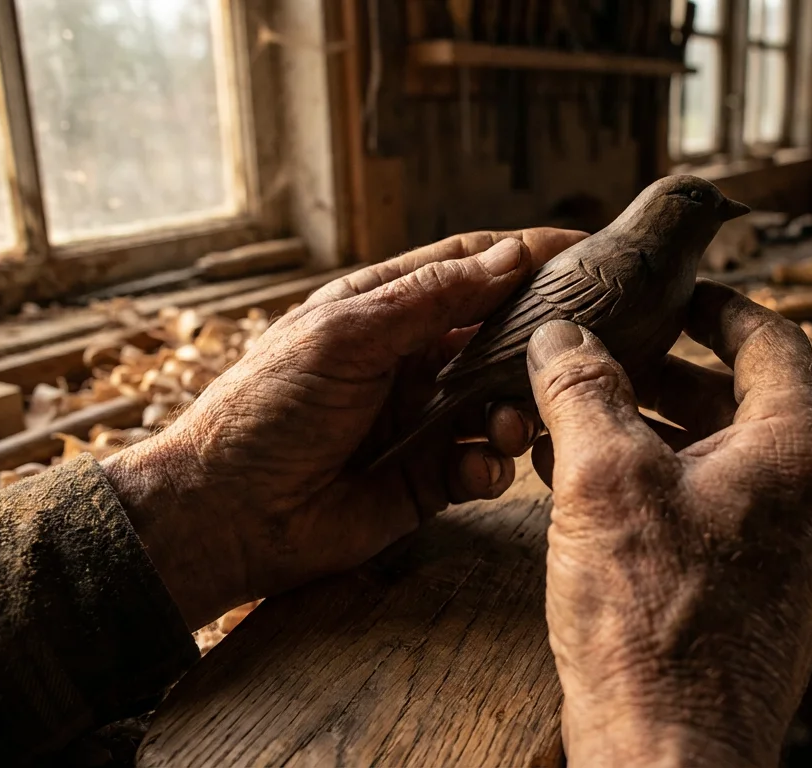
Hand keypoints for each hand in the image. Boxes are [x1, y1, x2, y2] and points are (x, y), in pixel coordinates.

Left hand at [103, 229, 583, 629]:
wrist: (224, 517)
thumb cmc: (267, 410)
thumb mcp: (346, 335)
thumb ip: (432, 296)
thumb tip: (511, 255)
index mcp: (385, 308)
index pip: (471, 266)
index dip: (526, 255)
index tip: (587, 253)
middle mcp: (411, 359)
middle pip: (498, 335)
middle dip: (536, 343)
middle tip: (577, 352)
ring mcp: (422, 419)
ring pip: (502, 402)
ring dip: (516, 411)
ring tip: (506, 426)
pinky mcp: (428, 478)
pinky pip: (483, 464)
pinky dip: (490, 466)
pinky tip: (473, 471)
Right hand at [524, 281, 811, 766]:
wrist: (671, 756)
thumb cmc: (652, 626)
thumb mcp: (602, 480)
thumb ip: (582, 389)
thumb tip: (560, 336)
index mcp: (803, 450)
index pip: (772, 340)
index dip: (715, 307)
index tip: (674, 294)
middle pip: (747, 401)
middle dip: (668, 375)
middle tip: (607, 359)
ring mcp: (803, 553)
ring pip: (731, 460)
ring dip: (659, 434)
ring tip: (582, 423)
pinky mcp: (773, 596)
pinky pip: (725, 513)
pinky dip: (669, 489)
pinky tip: (596, 493)